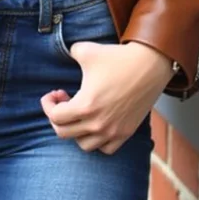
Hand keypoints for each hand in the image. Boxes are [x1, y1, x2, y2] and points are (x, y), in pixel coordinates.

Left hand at [40, 40, 172, 154]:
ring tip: (79, 114)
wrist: (150, 65)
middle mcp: (97, 123)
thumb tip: (64, 53)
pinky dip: (97, 141)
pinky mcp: (126, 133)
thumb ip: (69, 52)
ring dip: (75, 131)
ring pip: (84, 145)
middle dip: (57, 116)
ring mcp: (113, 131)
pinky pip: (106, 149)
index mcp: (85, 105)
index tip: (55, 93)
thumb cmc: (117, 58)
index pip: (54, 117)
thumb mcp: (86, 50)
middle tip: (64, 100)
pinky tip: (96, 124)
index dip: (48, 104)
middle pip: (63, 133)